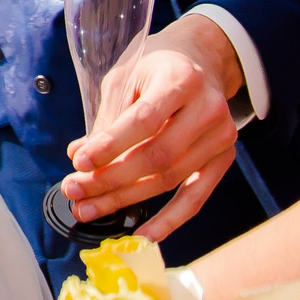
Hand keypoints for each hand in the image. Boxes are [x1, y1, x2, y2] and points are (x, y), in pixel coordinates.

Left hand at [62, 15, 241, 240]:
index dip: (111, 145)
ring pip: (170, 179)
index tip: (80, 162)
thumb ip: (106, 118)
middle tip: (75, 191)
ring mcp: (221, 137)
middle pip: (157, 156)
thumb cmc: (156, 70)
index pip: (144, 120)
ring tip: (89, 208)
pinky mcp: (224, 160)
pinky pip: (196, 197)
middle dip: (110, 179)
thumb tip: (79, 158)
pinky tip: (142, 235)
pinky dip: (169, 220)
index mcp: (181, 79)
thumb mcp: (127, 79)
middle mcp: (208, 109)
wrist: (201, 63)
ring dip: (125, 200)